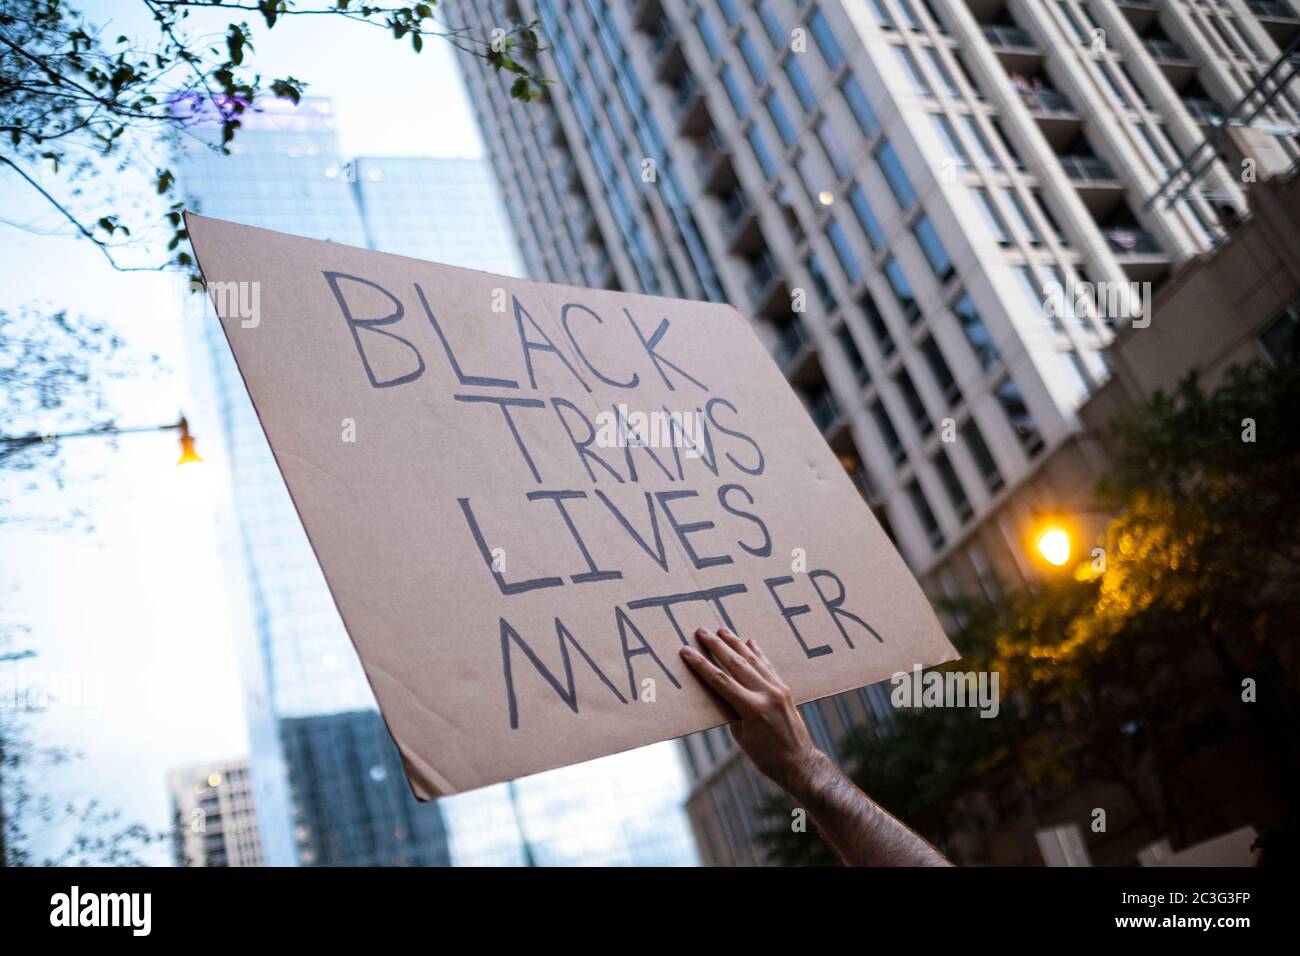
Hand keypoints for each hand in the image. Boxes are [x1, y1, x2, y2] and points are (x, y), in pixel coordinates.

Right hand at [680, 626, 827, 795]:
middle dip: (717, 646)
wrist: (798, 762)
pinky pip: (768, 666)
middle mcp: (766, 694)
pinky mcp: (785, 689)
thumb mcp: (741, 736)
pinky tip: (749, 641)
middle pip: (736, 664)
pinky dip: (757, 652)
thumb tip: (719, 689)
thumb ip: (730, 710)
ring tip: (721, 629)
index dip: (701, 664)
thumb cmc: (765, 756)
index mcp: (752, 708)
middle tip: (701, 631)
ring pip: (753, 660)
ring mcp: (778, 689)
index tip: (687, 651)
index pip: (720, 680)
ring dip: (735, 643)